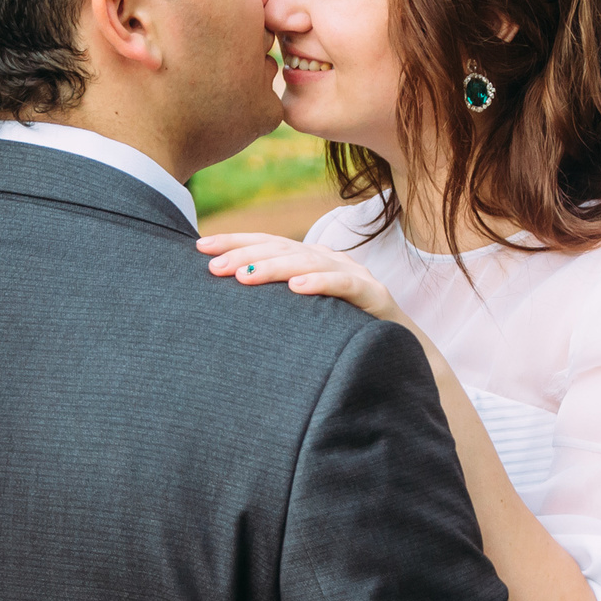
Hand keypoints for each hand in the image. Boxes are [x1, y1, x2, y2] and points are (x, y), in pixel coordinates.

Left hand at [198, 232, 401, 321]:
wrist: (401, 357)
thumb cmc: (343, 339)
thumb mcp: (303, 319)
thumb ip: (274, 309)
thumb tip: (224, 313)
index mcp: (311, 263)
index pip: (268, 244)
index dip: (235, 242)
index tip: (199, 248)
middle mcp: (330, 261)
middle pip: (283, 248)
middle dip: (245, 254)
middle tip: (213, 266)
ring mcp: (354, 275)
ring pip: (309, 262)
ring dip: (274, 267)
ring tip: (244, 276)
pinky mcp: (376, 296)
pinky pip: (346, 286)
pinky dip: (321, 283)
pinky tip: (298, 288)